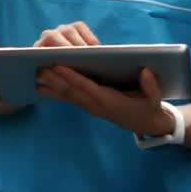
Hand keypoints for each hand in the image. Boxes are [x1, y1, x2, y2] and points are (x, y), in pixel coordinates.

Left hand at [31, 21, 172, 136]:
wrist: (148, 124)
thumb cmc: (150, 108)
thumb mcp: (155, 99)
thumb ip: (151, 86)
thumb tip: (146, 72)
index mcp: (110, 102)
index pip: (88, 88)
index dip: (72, 78)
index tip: (58, 67)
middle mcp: (96, 106)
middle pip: (73, 92)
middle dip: (55, 80)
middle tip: (39, 69)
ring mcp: (91, 107)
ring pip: (68, 96)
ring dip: (52, 86)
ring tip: (35, 76)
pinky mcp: (89, 106)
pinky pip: (70, 99)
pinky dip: (55, 92)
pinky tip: (42, 87)